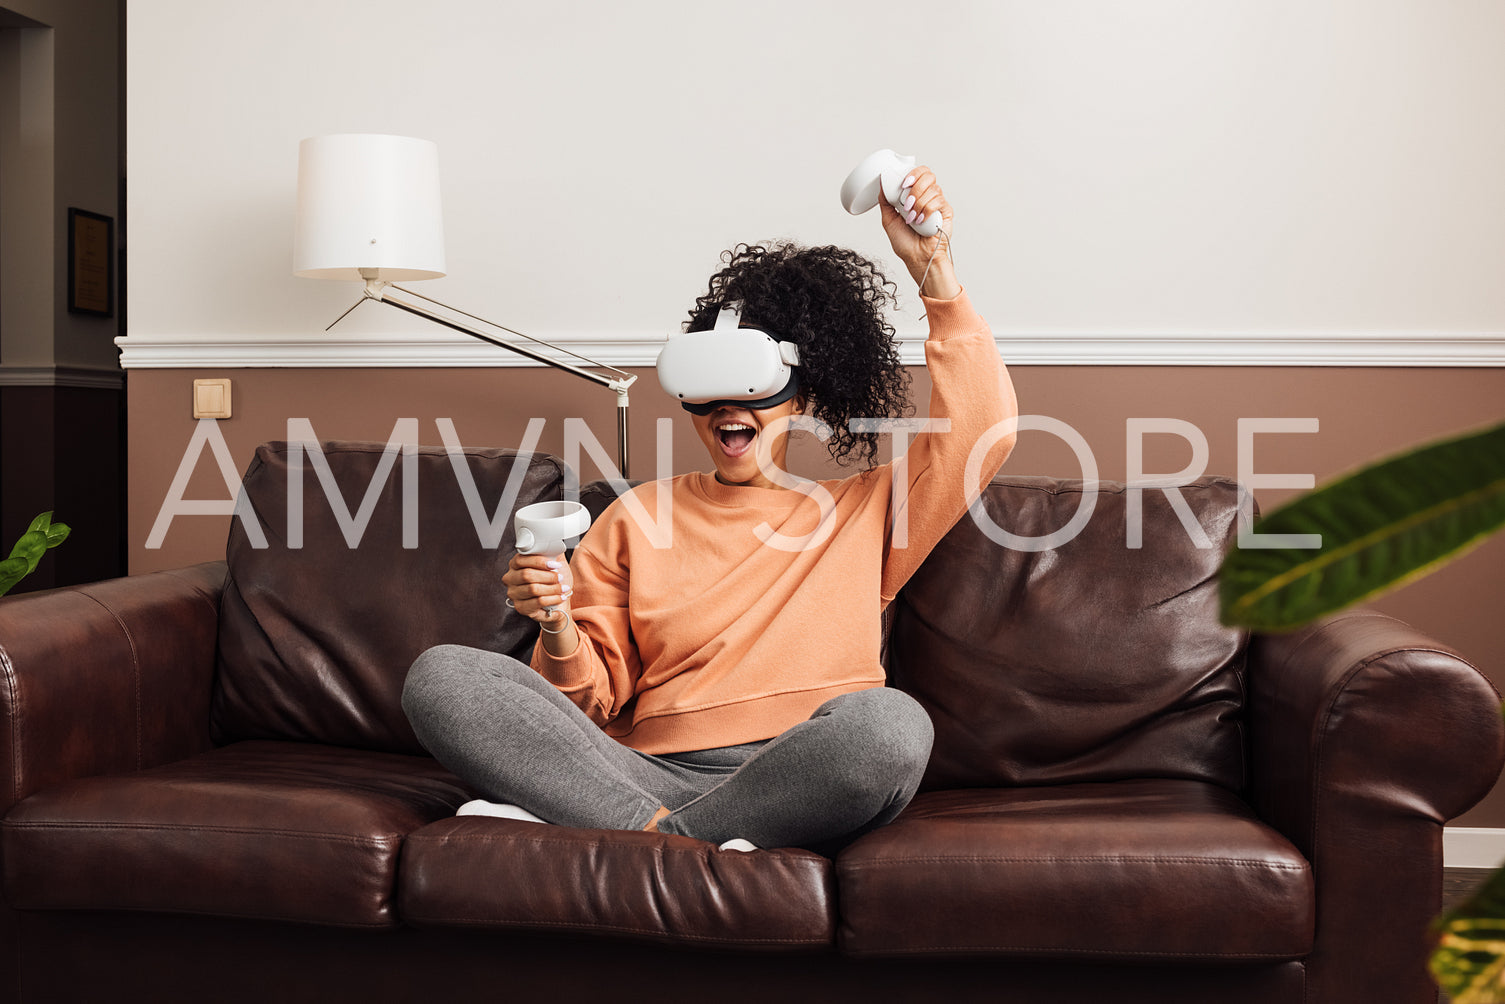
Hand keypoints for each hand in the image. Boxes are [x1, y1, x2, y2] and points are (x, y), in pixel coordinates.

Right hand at [503, 552, 573, 628]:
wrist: (558, 601)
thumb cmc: (553, 581)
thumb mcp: (554, 563)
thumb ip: (552, 551)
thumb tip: (554, 541)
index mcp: (515, 564)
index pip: (521, 560)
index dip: (539, 562)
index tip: (555, 565)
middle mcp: (511, 579)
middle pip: (526, 575)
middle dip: (548, 576)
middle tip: (560, 577)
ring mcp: (514, 594)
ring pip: (533, 589)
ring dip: (552, 588)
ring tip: (563, 588)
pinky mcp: (520, 607)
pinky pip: (537, 602)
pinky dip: (552, 599)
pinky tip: (560, 596)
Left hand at [877, 165, 959, 298]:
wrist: (917, 258)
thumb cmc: (906, 243)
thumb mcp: (888, 220)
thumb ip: (885, 202)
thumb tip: (882, 185)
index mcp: (915, 195)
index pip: (919, 173)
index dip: (912, 173)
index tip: (903, 183)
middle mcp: (927, 196)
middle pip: (928, 175)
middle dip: (915, 188)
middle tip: (907, 203)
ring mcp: (937, 203)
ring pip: (932, 189)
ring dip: (918, 203)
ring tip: (911, 218)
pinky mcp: (946, 211)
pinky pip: (938, 201)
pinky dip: (926, 211)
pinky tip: (921, 222)